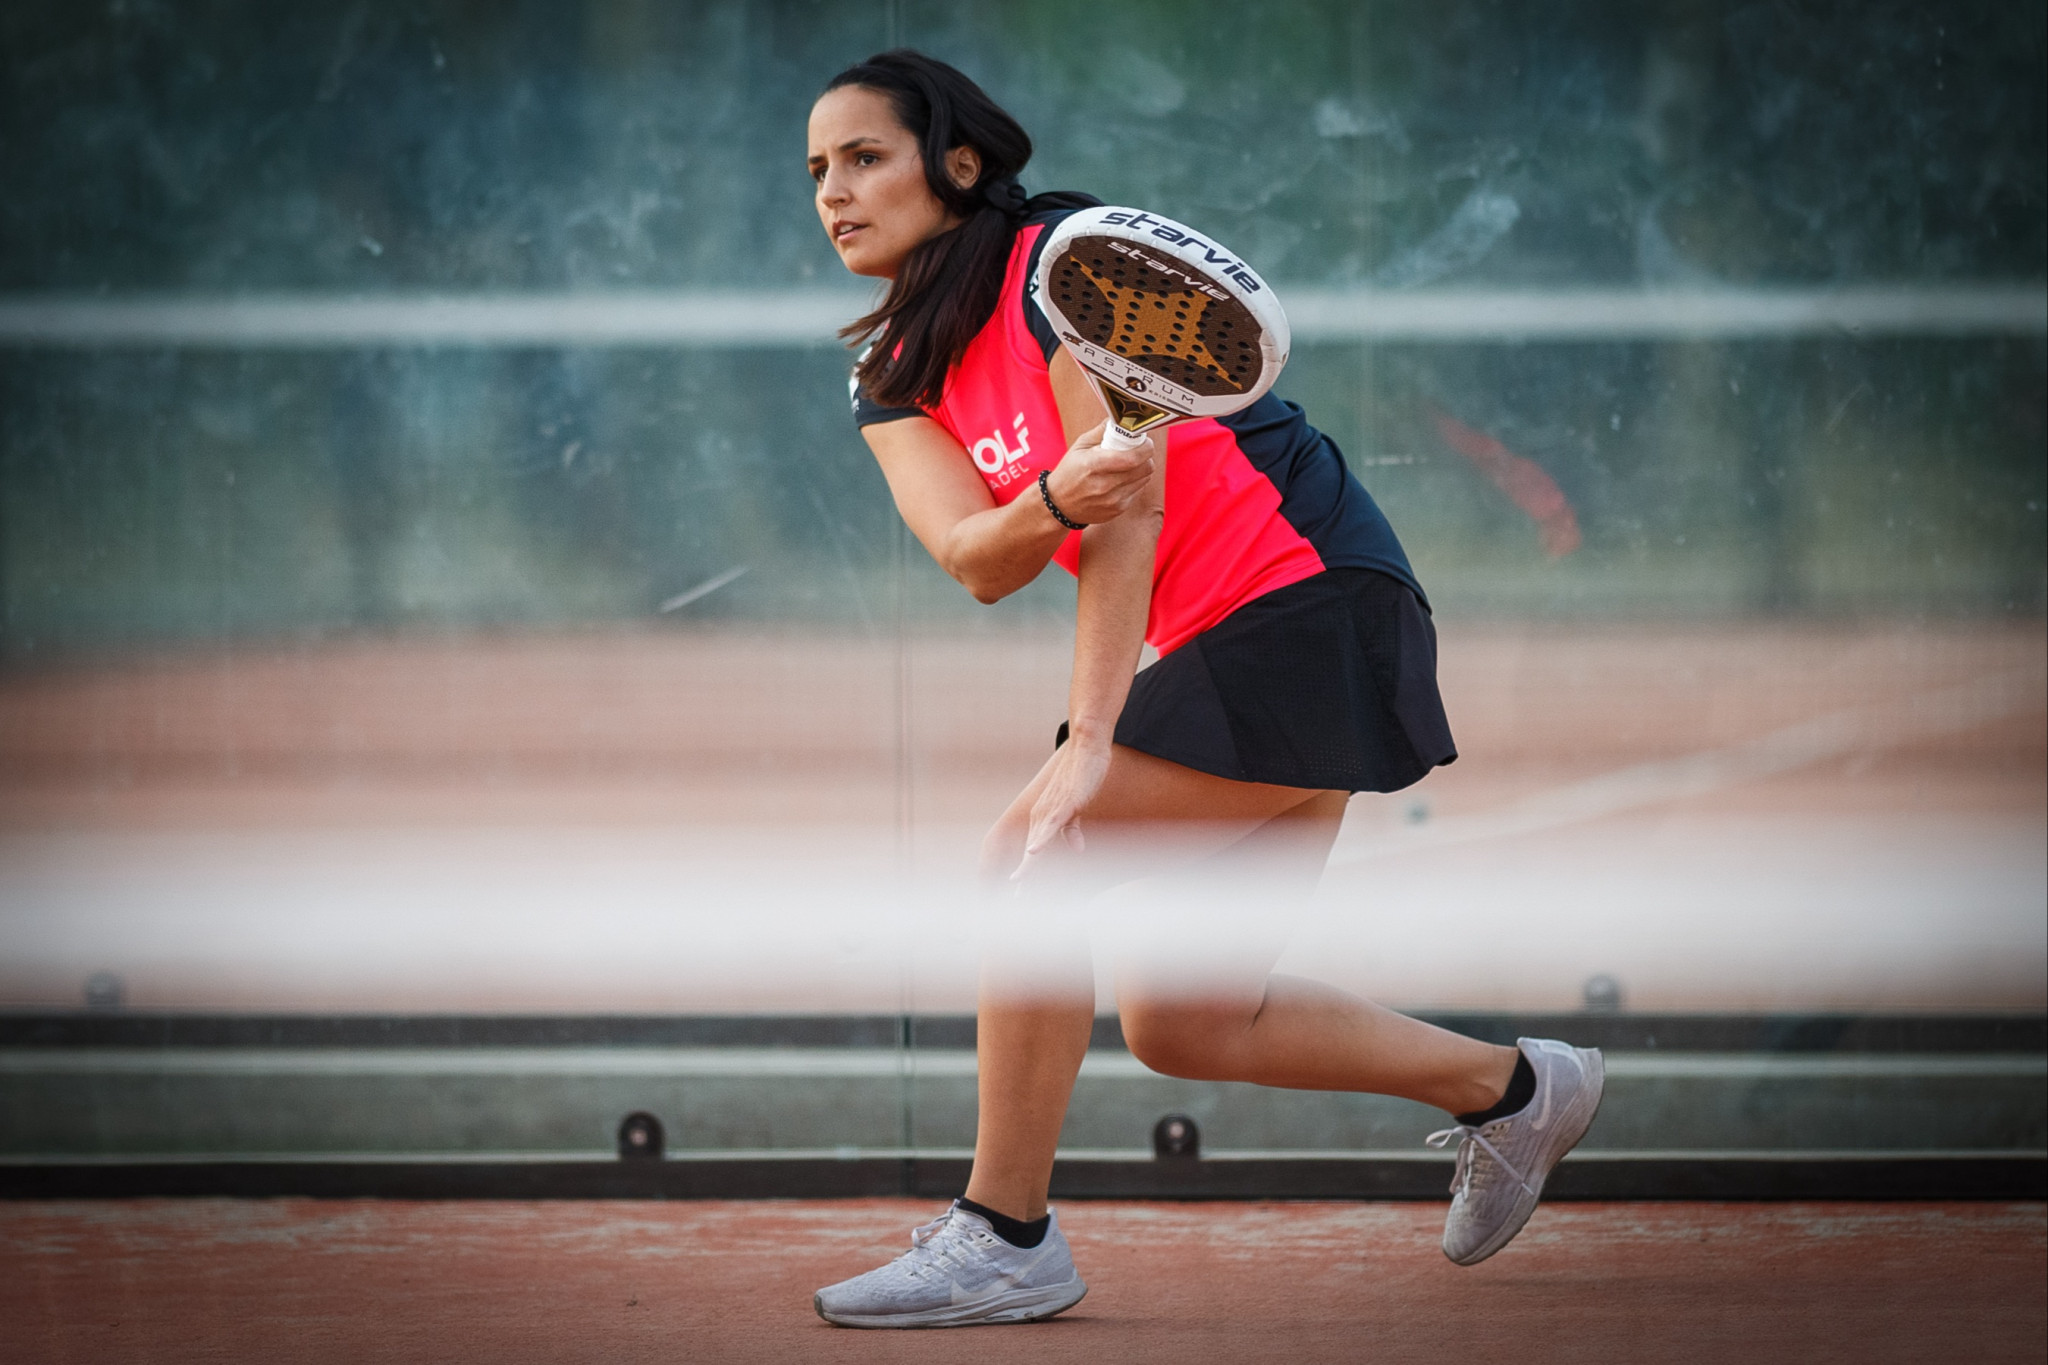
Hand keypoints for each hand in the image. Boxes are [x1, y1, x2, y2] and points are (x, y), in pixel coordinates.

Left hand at [1011, 739, 1111, 881]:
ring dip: (1028, 864)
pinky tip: (1033, 852)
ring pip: (1038, 843)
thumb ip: (1073, 830)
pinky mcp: (1064, 804)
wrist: (1086, 751)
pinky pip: (1051, 826)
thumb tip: (1077, 849)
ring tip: (1019, 883)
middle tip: (1017, 900)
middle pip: (1032, 853)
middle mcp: (1042, 818)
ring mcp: (1051, 811)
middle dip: (1025, 877)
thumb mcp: (1075, 809)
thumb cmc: (1081, 778)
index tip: (1022, 895)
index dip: (1028, 873)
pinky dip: (1042, 840)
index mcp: (1044, 820)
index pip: (1034, 852)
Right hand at [1042, 423, 1154, 526]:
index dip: (1145, 447)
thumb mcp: (1079, 447)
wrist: (1059, 505)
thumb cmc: (1069, 472)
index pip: (1133, 458)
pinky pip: (1138, 491)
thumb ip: (1101, 431)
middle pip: (1145, 468)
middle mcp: (1105, 485)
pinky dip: (1134, 482)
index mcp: (1094, 465)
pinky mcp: (1117, 510)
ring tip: (1128, 464)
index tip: (1145, 441)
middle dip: (1146, 456)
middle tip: (1139, 451)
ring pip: (1144, 479)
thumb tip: (1119, 417)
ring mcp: (1113, 500)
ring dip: (1141, 469)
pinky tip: (1121, 479)